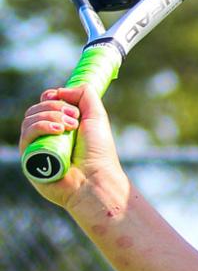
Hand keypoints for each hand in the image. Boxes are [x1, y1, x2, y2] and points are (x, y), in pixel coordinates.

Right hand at [18, 85, 127, 211]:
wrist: (96, 179)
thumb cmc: (98, 152)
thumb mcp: (96, 116)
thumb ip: (84, 94)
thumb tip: (60, 90)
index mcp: (59, 126)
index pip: (43, 104)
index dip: (51, 97)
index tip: (63, 98)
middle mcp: (45, 137)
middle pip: (35, 110)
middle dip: (55, 108)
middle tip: (75, 119)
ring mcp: (35, 148)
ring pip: (29, 120)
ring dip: (50, 116)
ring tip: (71, 127)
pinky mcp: (29, 160)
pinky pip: (26, 136)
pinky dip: (40, 127)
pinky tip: (58, 130)